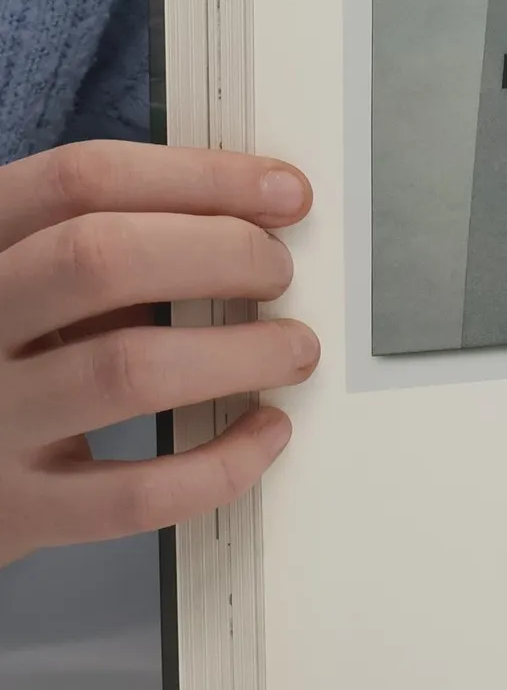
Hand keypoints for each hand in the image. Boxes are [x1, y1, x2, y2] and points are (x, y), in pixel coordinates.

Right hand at [0, 141, 317, 567]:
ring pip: (127, 369)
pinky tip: (264, 432)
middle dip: (222, 253)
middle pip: (100, 258)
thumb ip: (104, 255)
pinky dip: (222, 462)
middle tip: (280, 272)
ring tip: (294, 350)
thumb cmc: (3, 361)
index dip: (202, 177)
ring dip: (239, 355)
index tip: (285, 192)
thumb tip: (251, 229)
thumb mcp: (27, 284)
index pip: (82, 179)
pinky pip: (136, 492)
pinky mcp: (20, 511)